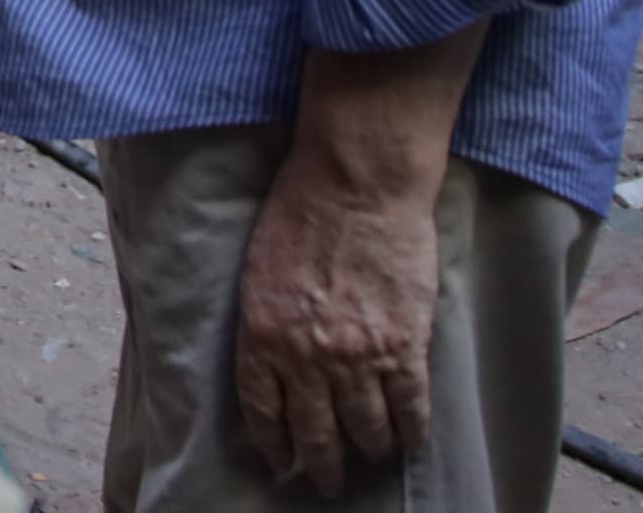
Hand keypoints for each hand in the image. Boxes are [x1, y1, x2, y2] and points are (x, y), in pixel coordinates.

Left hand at [236, 152, 445, 490]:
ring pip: (365, 428)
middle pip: (315, 432)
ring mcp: (357, 356)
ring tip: (370, 459)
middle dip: (321, 464)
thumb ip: (267, 322)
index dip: (274, 442)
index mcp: (260, 333)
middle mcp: (305, 355)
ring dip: (368, 451)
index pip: (263, 409)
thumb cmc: (299, 214)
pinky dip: (411, 432)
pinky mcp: (403, 347)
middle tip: (326, 481)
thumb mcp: (259, 269)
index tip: (281, 460)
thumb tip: (277, 361)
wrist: (355, 187)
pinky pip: (410, 409)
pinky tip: (409, 442)